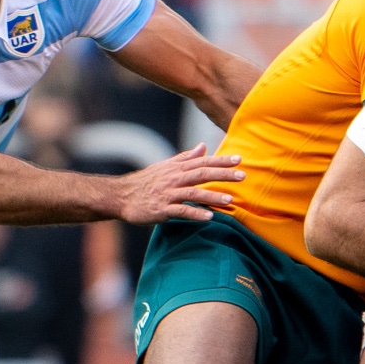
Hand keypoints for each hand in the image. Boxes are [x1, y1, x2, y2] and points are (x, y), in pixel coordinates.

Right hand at [112, 144, 244, 224]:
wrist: (122, 196)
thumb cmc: (147, 181)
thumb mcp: (166, 166)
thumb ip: (186, 157)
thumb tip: (203, 146)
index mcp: (177, 168)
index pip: (202, 161)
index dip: (221, 160)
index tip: (239, 159)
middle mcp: (174, 178)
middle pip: (201, 174)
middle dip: (222, 174)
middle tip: (242, 176)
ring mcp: (168, 194)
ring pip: (193, 193)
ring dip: (212, 196)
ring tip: (230, 199)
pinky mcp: (161, 209)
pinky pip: (180, 211)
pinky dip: (195, 214)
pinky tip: (209, 218)